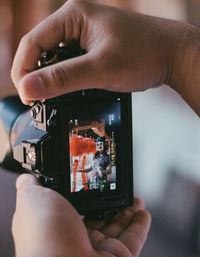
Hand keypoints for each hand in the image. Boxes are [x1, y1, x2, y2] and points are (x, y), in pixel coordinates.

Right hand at [11, 0, 179, 103]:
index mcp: (72, 15)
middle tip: (37, 100)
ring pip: (54, 59)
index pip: (32, 42)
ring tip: (51, 98)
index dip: (24, 70)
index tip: (26, 95)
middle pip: (40, 51)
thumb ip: (62, 79)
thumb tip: (29, 88)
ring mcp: (83, 37)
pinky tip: (67, 91)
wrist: (172, 56)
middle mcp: (75, 23)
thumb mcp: (99, 69)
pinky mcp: (91, 50)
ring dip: (50, 79)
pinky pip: (68, 64)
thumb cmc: (145, 52)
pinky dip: (65, 79)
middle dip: (35, 76)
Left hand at [13, 174, 150, 256]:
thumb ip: (31, 186)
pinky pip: (133, 241)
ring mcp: (100, 253)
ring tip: (136, 198)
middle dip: (110, 203)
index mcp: (58, 226)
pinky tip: (143, 212)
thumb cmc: (45, 236)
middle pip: (99, 218)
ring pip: (118, 227)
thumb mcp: (33, 198)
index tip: (96, 183)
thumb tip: (27, 178)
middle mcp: (78, 241)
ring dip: (128, 211)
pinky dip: (140, 226)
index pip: (75, 208)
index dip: (86, 196)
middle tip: (120, 190)